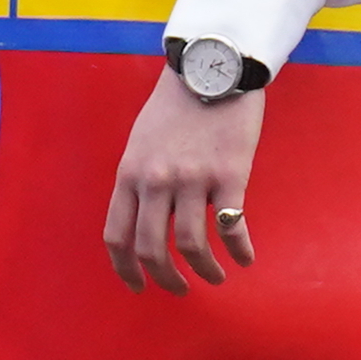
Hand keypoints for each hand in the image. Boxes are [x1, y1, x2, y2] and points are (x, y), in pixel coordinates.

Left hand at [105, 72, 264, 293]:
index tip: (137, 286)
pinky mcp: (229, 175)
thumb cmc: (176, 105)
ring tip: (215, 277)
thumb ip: (138, 180)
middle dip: (165, 279)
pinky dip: (239, 250)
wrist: (212, 69)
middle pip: (151, 249)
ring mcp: (192, 180)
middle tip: (180, 290)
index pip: (116, 235)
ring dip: (205, 270)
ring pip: (191, 245)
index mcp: (129, 174)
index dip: (124, 269)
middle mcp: (156, 181)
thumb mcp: (140, 142)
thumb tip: (141, 219)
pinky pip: (232, 226)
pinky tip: (244, 258)